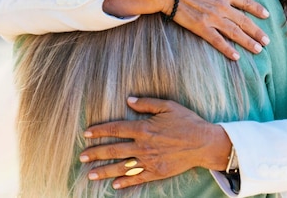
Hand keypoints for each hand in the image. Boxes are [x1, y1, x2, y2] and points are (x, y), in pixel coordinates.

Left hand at [79, 97, 230, 189]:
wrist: (204, 143)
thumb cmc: (187, 121)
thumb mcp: (168, 106)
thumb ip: (146, 103)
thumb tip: (128, 100)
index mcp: (144, 128)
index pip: (116, 129)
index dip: (100, 131)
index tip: (87, 133)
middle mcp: (143, 146)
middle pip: (114, 149)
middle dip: (96, 152)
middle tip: (82, 156)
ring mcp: (149, 161)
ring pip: (122, 166)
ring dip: (105, 170)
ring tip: (90, 174)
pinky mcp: (157, 172)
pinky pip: (138, 178)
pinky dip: (125, 182)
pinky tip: (114, 185)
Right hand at [103, 0, 269, 59]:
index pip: (246, 2)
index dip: (257, 9)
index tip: (267, 15)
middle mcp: (222, 5)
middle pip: (245, 20)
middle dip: (257, 32)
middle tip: (267, 40)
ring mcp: (213, 17)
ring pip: (235, 32)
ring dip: (248, 42)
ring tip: (259, 50)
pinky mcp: (201, 27)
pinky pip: (218, 41)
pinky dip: (228, 49)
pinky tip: (236, 56)